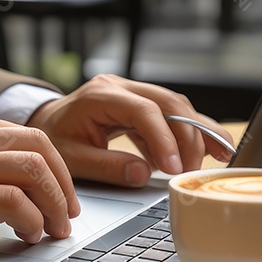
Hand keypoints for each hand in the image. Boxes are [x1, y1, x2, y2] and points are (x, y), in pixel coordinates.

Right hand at [0, 110, 79, 243]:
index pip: (25, 134)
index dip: (53, 165)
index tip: (58, 191)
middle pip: (40, 147)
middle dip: (64, 183)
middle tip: (67, 213)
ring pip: (34, 171)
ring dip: (55, 204)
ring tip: (54, 229)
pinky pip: (13, 201)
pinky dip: (31, 220)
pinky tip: (26, 235)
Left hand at [25, 74, 232, 186]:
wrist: (45, 123)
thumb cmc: (55, 138)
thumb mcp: (71, 158)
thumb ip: (105, 166)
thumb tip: (142, 174)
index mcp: (100, 95)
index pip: (144, 111)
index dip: (164, 139)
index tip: (174, 167)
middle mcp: (120, 86)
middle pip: (168, 103)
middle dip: (188, 136)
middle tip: (194, 170)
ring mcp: (132, 91)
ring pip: (176, 106)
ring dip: (196, 133)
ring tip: (216, 160)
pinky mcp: (140, 103)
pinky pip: (171, 115)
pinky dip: (188, 134)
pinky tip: (208, 151)